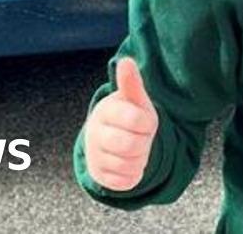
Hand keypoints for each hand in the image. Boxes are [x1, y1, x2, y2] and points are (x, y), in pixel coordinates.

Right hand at [83, 58, 159, 190]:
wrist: (109, 138)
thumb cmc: (128, 115)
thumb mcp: (134, 100)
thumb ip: (131, 83)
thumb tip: (126, 61)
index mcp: (106, 111)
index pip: (138, 121)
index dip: (148, 124)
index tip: (143, 121)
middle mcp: (95, 133)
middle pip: (133, 146)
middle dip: (143, 143)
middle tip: (139, 136)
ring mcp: (95, 155)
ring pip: (131, 165)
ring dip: (140, 159)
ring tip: (134, 148)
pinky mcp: (99, 176)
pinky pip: (126, 181)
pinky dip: (133, 174)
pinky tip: (128, 162)